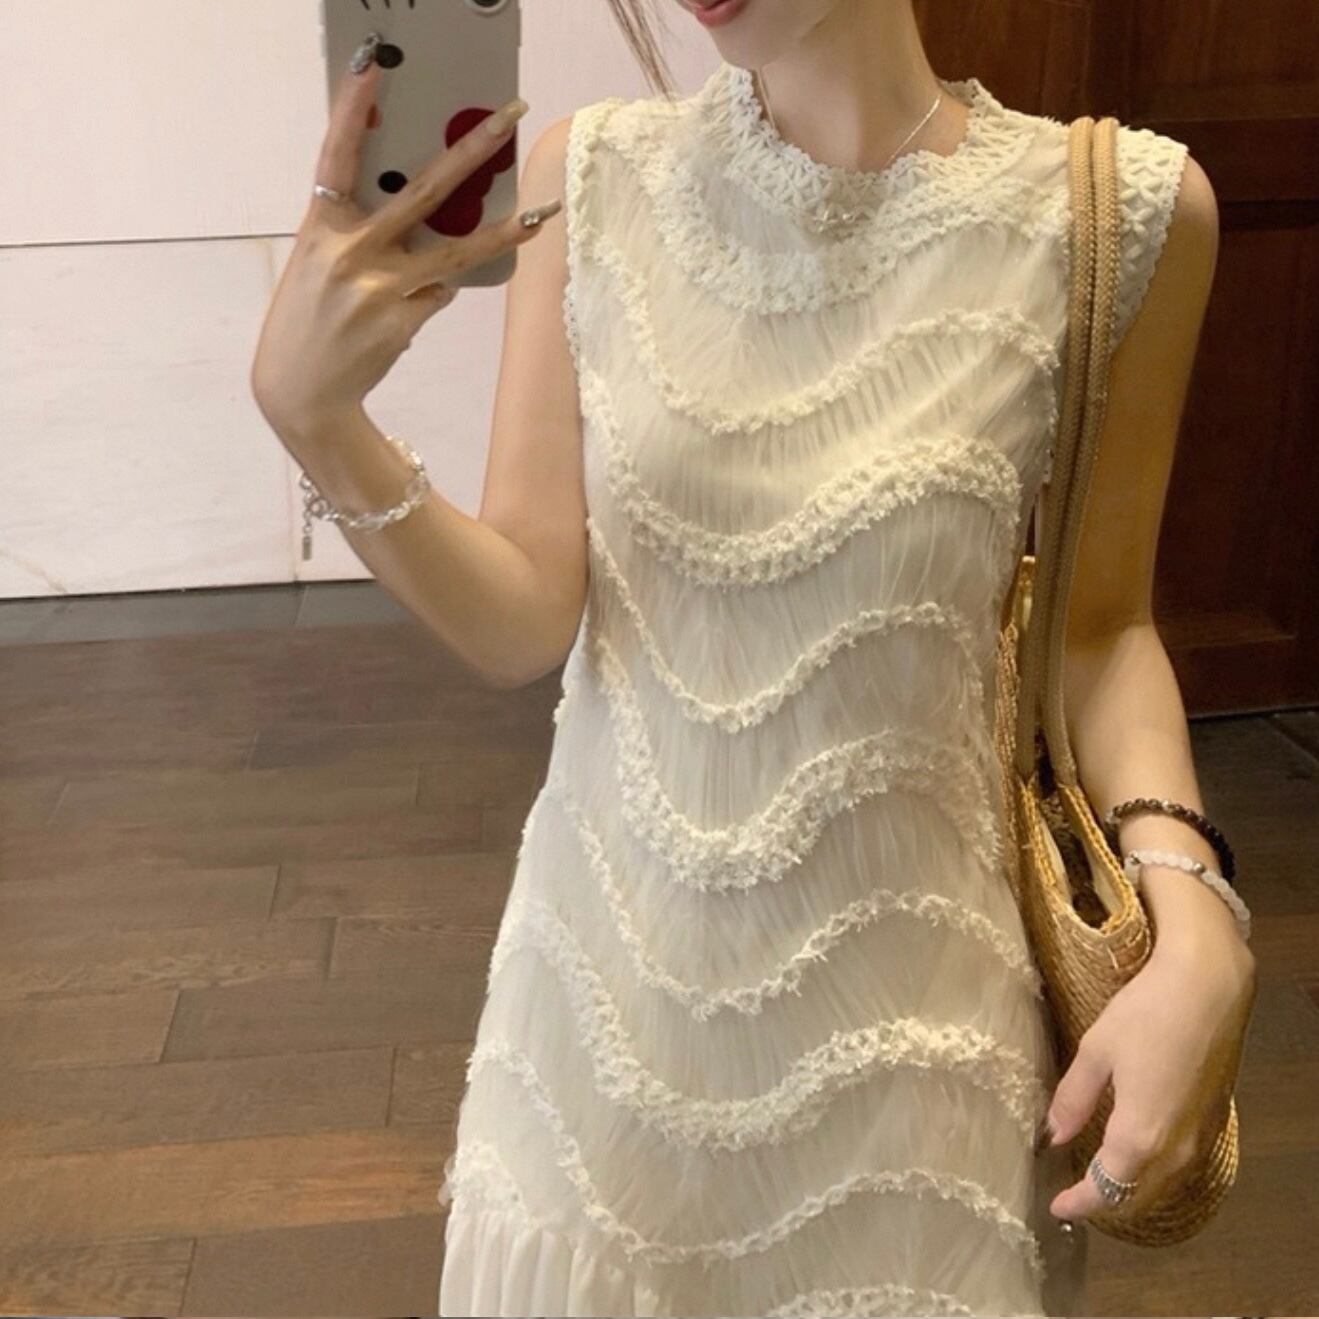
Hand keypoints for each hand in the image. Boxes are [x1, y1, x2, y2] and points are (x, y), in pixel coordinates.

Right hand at [250, 56, 559, 434]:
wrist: (302, 390)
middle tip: (509, 116)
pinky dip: (430, 295)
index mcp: (321, 225)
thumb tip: (428, 213)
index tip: (372, 66)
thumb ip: (360, 230)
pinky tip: (400, 313)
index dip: (351, 109)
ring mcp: (382, 288)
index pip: (337, 155)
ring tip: (540, 214)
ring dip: (501, 232)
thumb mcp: (318, 262)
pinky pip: (437, 294)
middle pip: (424, 192)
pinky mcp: (404, 321)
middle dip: (472, 151)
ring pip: (456, 252)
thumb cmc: (309, 318)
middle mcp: (352, 251)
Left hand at [1041, 929, 1255, 1221]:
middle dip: (1106, 1202)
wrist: (1209, 987)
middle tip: (1075, 1197)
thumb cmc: (1145, 1014)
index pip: (1107, 1189)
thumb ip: (1074, 1099)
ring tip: (1100, 1179)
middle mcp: (1176, 1147)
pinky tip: (1138, 1153)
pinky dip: (1155, 1171)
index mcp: (1141, 1135)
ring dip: (1132, 1189)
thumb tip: (1053, 1134)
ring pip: (1164, 1183)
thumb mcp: (1096, 1052)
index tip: (1056, 1207)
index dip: (1080, 1203)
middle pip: (1139, 1196)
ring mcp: (1201, 1135)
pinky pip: (1182, 1163)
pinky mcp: (1214, 1117)